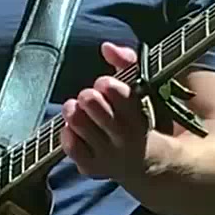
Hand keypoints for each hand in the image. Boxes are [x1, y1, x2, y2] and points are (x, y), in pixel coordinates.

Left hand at [60, 41, 151, 182]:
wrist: (147, 163)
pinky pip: (70, 147)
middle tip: (89, 96)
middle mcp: (127, 140)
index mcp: (143, 117)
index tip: (105, 84)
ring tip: (75, 107)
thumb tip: (107, 47)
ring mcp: (109, 156)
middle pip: (97, 109)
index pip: (123, 97)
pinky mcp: (92, 167)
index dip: (110, 87)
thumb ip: (129, 63)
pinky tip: (72, 127)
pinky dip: (67, 132)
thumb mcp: (144, 90)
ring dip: (74, 111)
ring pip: (80, 125)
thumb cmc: (142, 119)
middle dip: (89, 97)